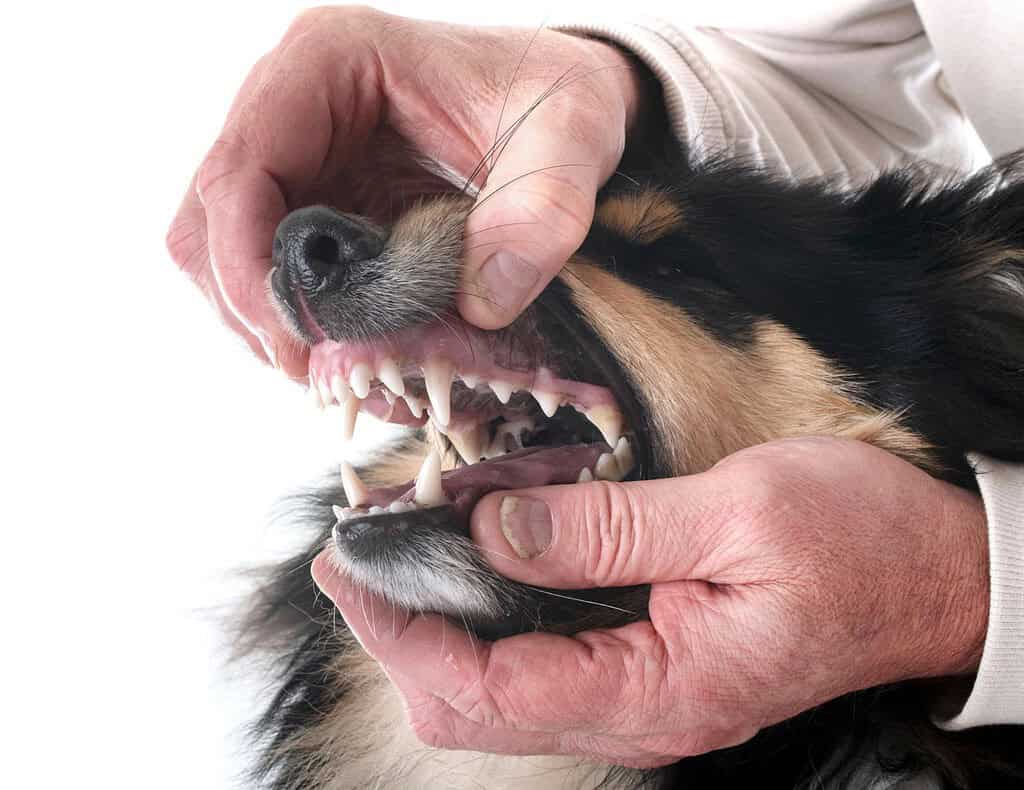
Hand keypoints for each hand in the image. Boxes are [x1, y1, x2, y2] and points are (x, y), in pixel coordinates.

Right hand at [166, 7, 645, 376]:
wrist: (561, 104)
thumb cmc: (556, 99)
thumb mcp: (572, 139)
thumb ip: (541, 213)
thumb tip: (482, 305)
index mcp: (329, 61)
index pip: (240, 168)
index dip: (248, 266)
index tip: (298, 342)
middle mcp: (291, 104)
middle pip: (212, 221)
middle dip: (254, 308)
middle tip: (317, 371)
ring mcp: (295, 155)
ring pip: (224, 254)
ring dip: (268, 321)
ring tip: (334, 368)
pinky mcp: (312, 200)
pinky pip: (268, 271)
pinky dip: (296, 318)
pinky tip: (345, 349)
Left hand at [312, 437, 988, 766]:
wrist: (936, 577)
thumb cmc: (859, 543)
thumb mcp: (736, 513)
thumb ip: (609, 530)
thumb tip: (496, 531)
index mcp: (661, 687)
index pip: (489, 688)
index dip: (405, 633)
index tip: (354, 571)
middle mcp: (642, 711)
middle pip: (476, 710)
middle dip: (401, 639)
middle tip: (359, 562)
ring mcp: (643, 696)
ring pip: (500, 695)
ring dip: (437, 632)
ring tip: (398, 562)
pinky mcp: (649, 667)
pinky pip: (540, 667)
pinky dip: (486, 624)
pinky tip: (471, 569)